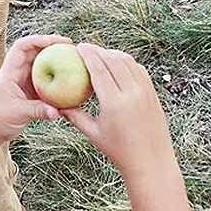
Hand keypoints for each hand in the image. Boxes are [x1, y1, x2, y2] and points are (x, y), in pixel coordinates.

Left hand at [0, 34, 72, 142]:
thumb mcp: (17, 113)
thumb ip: (37, 111)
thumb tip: (58, 112)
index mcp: (10, 71)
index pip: (22, 47)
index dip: (39, 39)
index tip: (57, 42)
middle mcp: (18, 72)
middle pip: (35, 51)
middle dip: (52, 46)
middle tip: (72, 48)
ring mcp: (25, 81)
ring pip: (42, 65)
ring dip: (56, 61)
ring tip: (75, 60)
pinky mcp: (31, 92)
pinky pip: (47, 81)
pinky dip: (58, 79)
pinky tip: (72, 81)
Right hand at [62, 44, 175, 182]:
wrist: (152, 163)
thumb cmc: (119, 151)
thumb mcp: (93, 133)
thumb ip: (74, 116)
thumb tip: (57, 104)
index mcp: (114, 103)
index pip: (99, 69)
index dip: (88, 54)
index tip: (78, 46)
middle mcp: (132, 94)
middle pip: (113, 60)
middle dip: (98, 50)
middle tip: (86, 47)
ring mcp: (146, 92)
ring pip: (128, 61)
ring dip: (113, 54)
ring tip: (101, 54)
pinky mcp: (153, 94)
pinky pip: (139, 69)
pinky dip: (127, 62)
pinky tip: (117, 65)